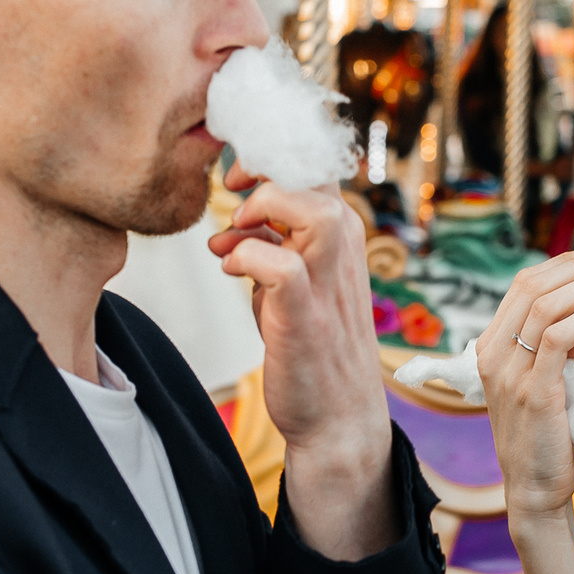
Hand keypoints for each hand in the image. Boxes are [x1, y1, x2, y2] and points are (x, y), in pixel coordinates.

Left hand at [210, 167, 393, 554]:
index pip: (316, 166)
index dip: (272, 156)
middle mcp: (343, 252)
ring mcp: (329, 284)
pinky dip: (248, 257)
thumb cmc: (312, 348)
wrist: (335, 417)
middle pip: (316, 174)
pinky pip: (282, 266)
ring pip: (313, 209)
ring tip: (235, 232)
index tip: (238, 175)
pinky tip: (230, 271)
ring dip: (264, 208)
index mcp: (341, 237)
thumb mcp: (293, 284)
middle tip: (232, 189)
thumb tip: (230, 230)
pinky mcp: (307, 317)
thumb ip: (270, 248)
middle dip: (265, 168)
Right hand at [476, 248, 573, 525]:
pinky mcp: (534, 392)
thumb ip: (560, 347)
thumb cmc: (547, 434)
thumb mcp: (548, 380)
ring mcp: (509, 374)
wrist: (534, 487)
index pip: (524, 285)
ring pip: (545, 306)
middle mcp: (493, 355)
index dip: (564, 263)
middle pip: (533, 286)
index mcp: (491, 348)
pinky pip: (557, 339)